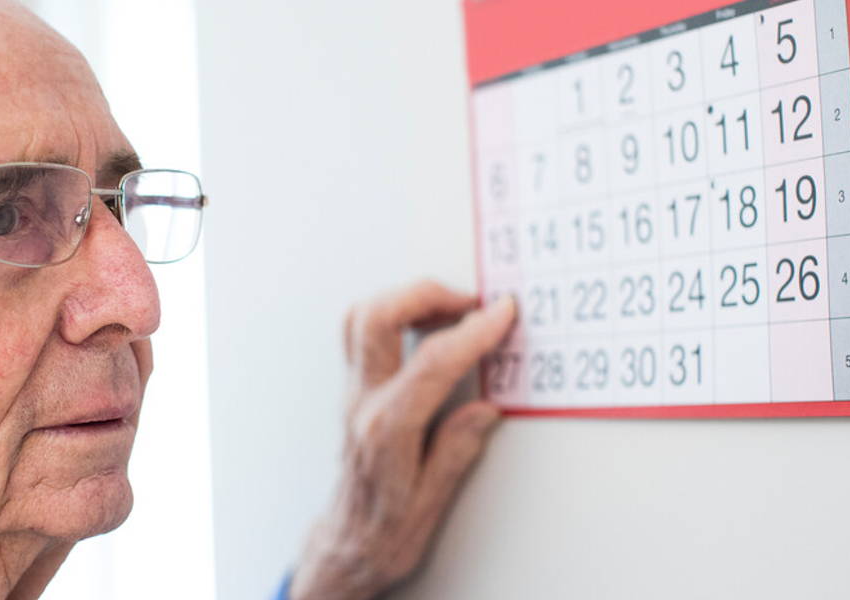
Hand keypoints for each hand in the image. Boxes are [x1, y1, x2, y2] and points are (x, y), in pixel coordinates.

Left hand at [290, 281, 516, 599]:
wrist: (346, 545)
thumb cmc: (385, 532)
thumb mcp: (432, 503)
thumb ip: (456, 450)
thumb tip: (486, 410)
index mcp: (386, 429)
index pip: (431, 362)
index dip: (472, 332)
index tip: (502, 314)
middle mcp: (362, 402)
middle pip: (376, 318)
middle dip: (427, 294)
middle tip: (473, 303)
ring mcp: (352, 393)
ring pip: (361, 317)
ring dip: (406, 299)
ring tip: (453, 308)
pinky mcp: (352, 390)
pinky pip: (361, 332)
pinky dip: (395, 314)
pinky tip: (427, 324)